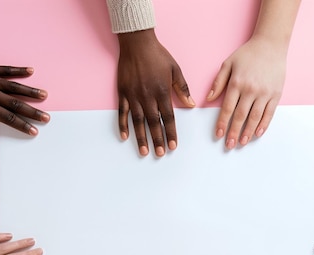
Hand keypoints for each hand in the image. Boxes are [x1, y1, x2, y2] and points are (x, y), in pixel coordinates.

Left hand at [0, 56, 49, 150]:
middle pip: (17, 103)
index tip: (34, 131)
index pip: (9, 118)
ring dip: (31, 91)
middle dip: (33, 112)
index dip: (23, 125)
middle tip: (47, 117)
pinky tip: (30, 71)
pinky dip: (18, 70)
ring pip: (15, 86)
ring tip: (44, 95)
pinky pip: (6, 69)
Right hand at [116, 29, 194, 156]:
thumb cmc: (158, 55)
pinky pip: (122, 112)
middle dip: (158, 139)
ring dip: (141, 137)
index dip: (171, 132)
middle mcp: (148, 96)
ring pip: (138, 121)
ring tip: (144, 151)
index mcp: (162, 91)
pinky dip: (123, 125)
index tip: (173, 146)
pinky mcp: (123, 92)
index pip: (168, 117)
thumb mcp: (175, 69)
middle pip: (154, 123)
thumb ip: (182, 88)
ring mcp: (134, 95)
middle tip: (160, 154)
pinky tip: (125, 137)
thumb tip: (191, 104)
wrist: (137, 43)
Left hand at [209, 37, 285, 149]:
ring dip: (248, 132)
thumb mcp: (228, 63)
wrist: (271, 45)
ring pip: (255, 117)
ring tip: (242, 142)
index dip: (222, 123)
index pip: (227, 108)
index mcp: (237, 83)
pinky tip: (257, 133)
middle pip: (240, 116)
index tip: (218, 135)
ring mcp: (265, 93)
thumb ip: (218, 82)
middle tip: (229, 145)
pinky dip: (263, 125)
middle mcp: (251, 89)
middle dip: (234, 132)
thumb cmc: (247, 54)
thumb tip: (209, 99)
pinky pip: (269, 113)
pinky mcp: (276, 94)